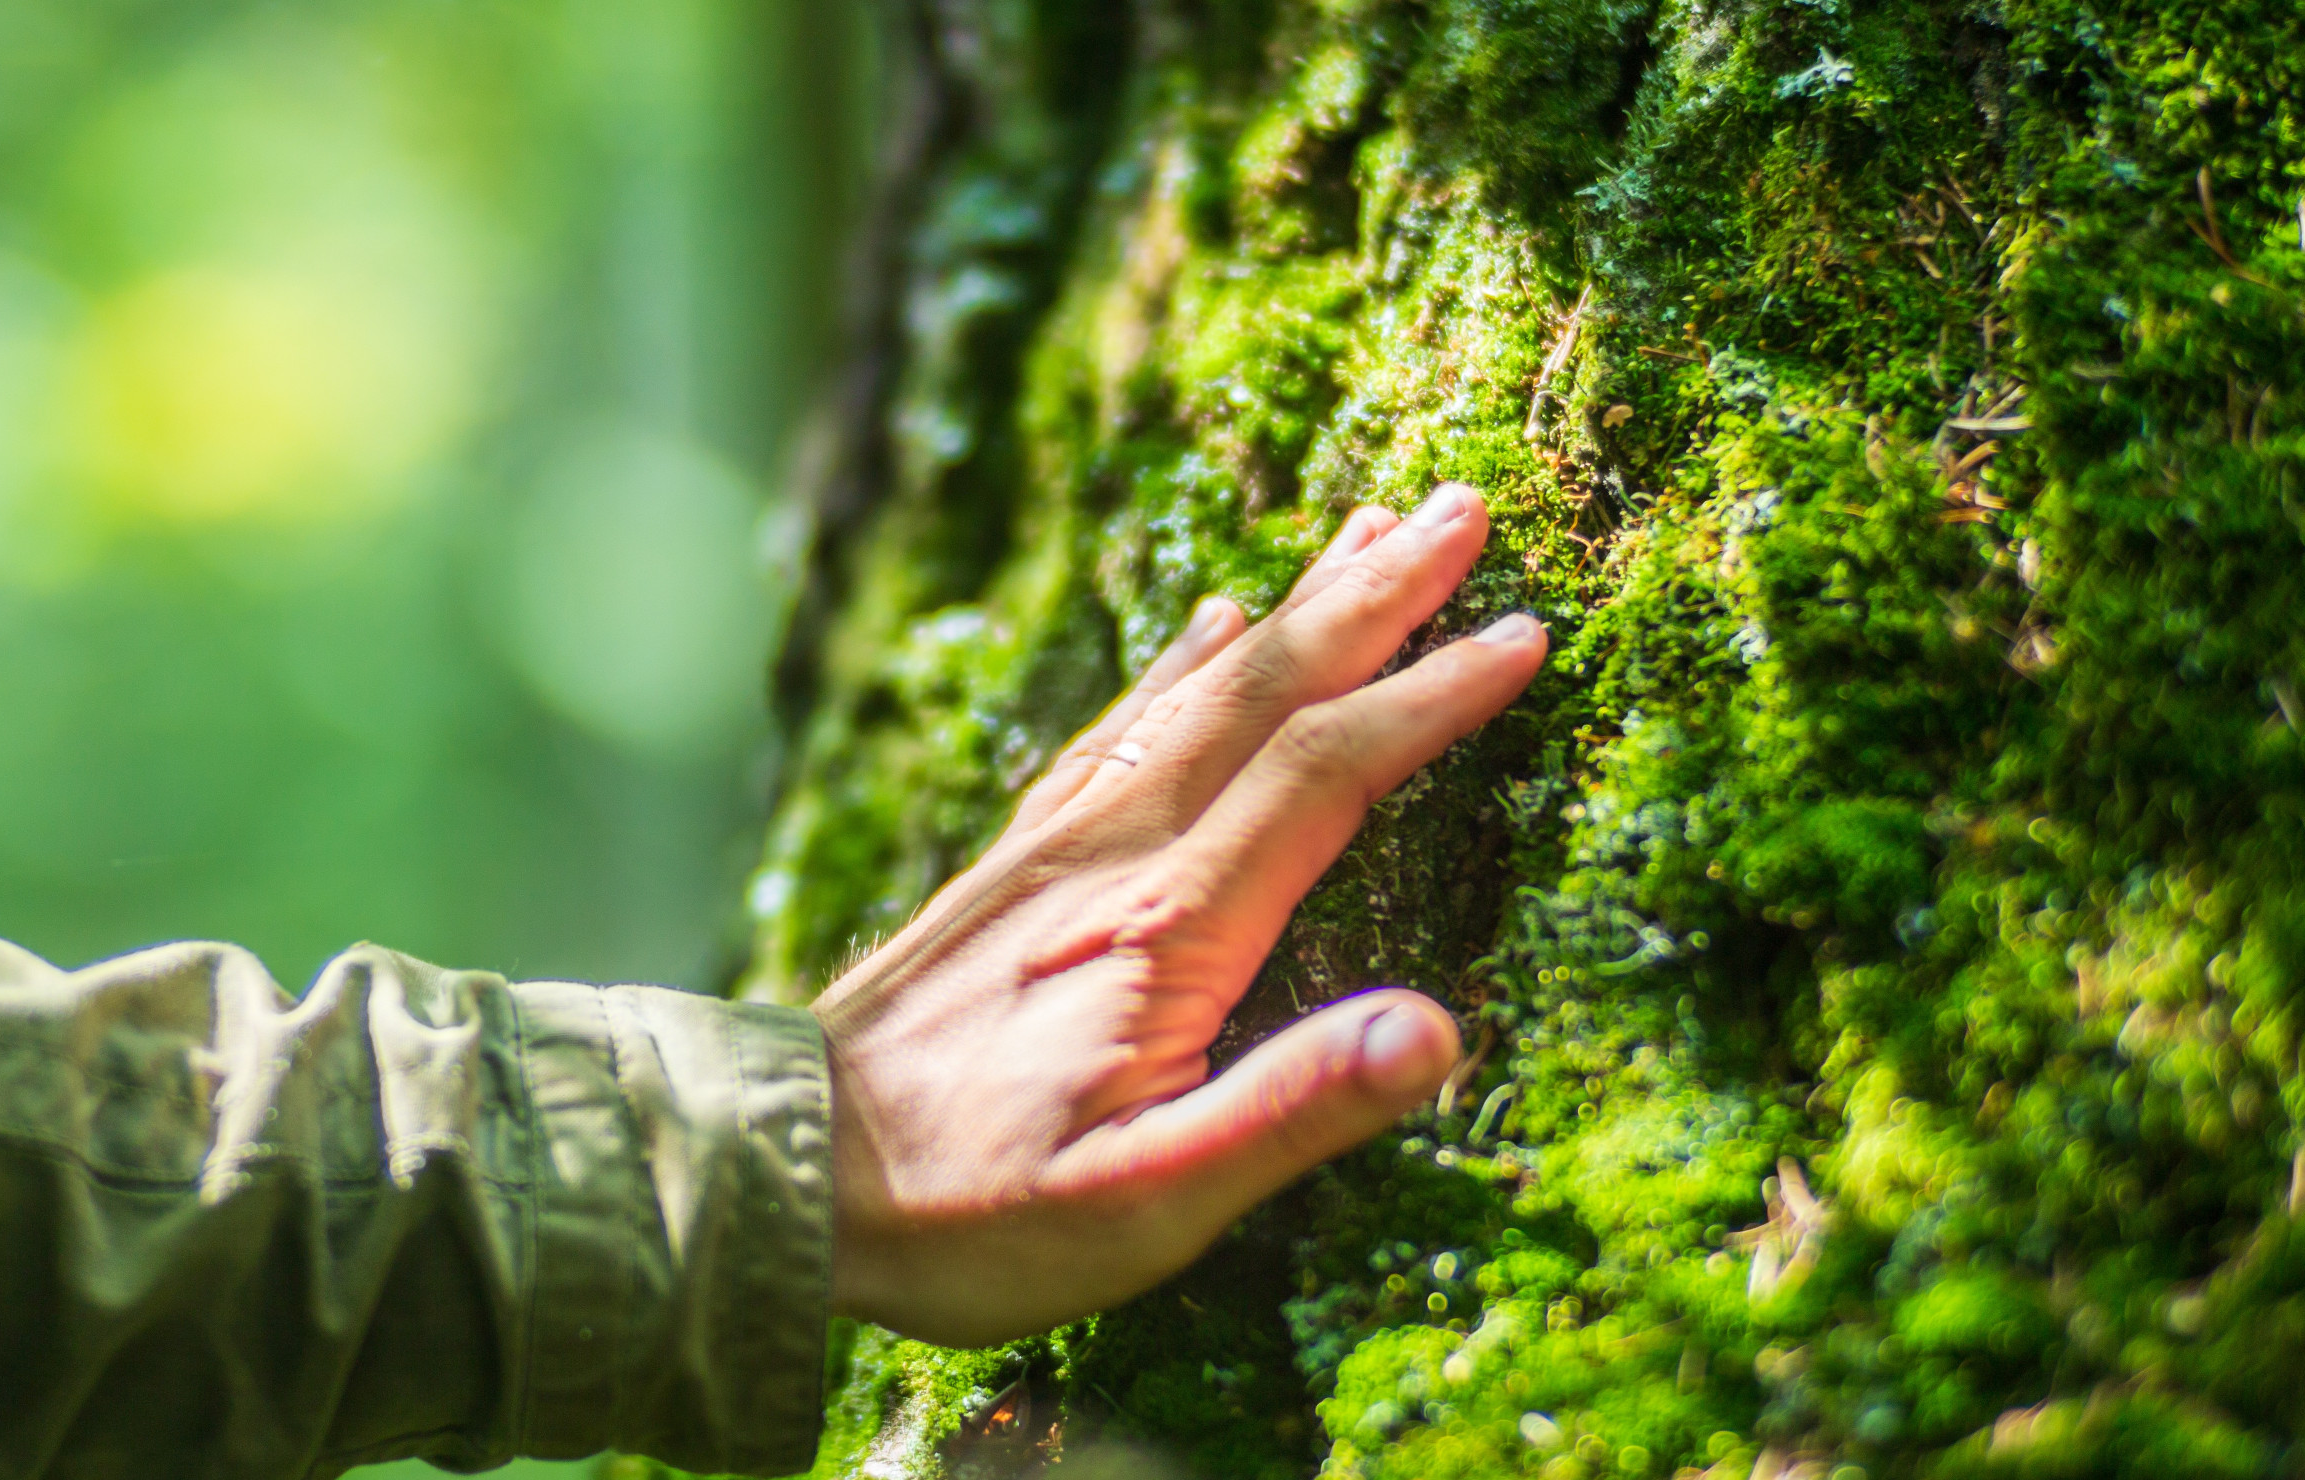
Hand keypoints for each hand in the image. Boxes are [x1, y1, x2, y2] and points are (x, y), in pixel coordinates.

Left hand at [814, 484, 1545, 1345]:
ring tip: (1367, 530)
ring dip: (1293, 608)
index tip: (1526, 631)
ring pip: (1196, 692)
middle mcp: (1112, 854)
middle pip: (1264, 692)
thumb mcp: (1146, 1202)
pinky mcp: (1013, 865)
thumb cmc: (969, 1212)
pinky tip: (1208, 625)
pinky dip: (1178, 664)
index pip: (1327, 774)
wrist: (778, 1168)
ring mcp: (1056, 848)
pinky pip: (1116, 727)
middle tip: (1463, 504)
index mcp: (1167, 926)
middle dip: (1372, 597)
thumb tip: (1439, 1033)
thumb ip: (1293, 1111)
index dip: (1431, 699)